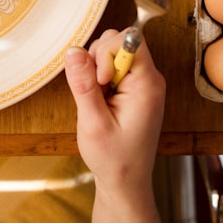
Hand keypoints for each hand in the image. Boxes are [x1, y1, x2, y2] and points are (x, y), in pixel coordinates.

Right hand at [65, 28, 165, 222]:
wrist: (125, 182)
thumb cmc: (114, 159)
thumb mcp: (93, 123)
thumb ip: (83, 85)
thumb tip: (73, 50)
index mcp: (147, 85)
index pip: (131, 40)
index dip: (108, 53)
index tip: (101, 81)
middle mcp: (149, 79)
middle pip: (119, 42)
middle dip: (98, 60)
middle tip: (94, 93)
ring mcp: (142, 83)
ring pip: (112, 52)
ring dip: (96, 69)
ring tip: (96, 100)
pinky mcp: (133, 88)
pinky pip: (112, 67)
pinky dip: (99, 79)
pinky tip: (99, 101)